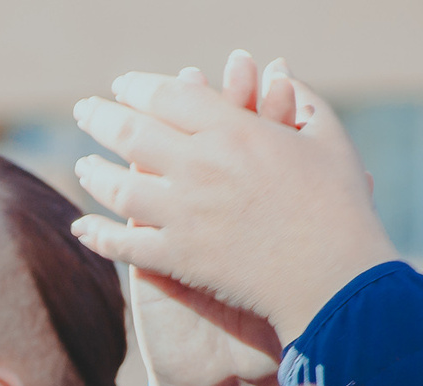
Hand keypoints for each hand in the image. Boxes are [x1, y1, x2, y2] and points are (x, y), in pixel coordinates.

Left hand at [72, 61, 395, 343]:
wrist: (333, 275)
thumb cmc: (341, 205)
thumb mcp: (329, 140)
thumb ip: (301, 102)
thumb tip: (279, 73)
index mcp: (236, 131)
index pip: (171, 97)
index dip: (140, 87)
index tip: (122, 85)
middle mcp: (201, 167)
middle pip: (132, 132)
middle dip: (101, 117)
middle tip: (83, 110)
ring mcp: (184, 214)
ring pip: (118, 187)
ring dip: (94, 174)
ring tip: (82, 165)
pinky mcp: (177, 257)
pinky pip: (124, 244)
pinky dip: (98, 235)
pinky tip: (81, 228)